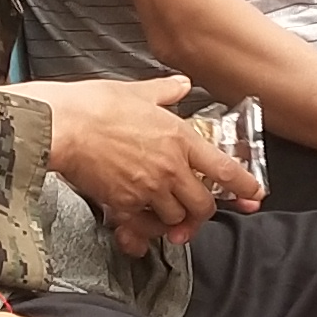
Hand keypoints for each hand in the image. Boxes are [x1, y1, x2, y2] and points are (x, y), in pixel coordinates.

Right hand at [34, 73, 259, 252]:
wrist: (63, 125)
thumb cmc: (95, 106)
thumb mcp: (138, 91)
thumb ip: (165, 92)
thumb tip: (181, 84)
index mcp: (179, 138)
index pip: (224, 168)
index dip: (244, 185)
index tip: (254, 194)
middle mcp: (170, 167)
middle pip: (203, 204)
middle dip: (202, 212)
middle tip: (195, 211)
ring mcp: (148, 188)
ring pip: (175, 219)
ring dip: (173, 221)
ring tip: (164, 214)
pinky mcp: (124, 204)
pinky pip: (144, 227)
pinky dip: (144, 232)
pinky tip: (139, 228)